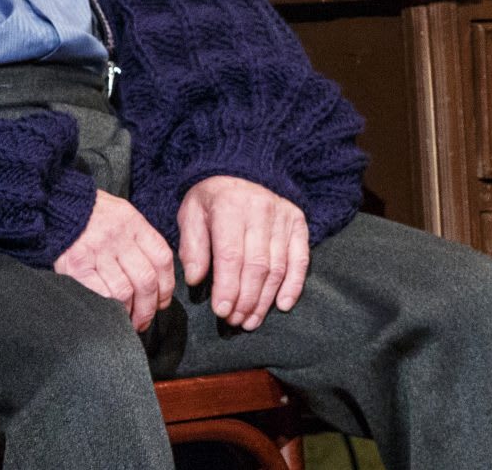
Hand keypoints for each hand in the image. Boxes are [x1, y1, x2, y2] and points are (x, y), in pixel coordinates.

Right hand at [54, 190, 177, 329]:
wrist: (56, 205)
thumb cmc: (92, 214)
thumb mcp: (122, 215)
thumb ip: (139, 240)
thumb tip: (155, 278)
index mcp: (133, 223)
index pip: (162, 258)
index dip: (167, 286)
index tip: (162, 302)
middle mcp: (118, 237)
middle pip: (145, 280)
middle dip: (148, 307)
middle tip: (144, 320)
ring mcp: (97, 251)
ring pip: (124, 291)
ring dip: (128, 312)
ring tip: (127, 322)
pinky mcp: (76, 265)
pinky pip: (100, 293)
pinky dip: (108, 307)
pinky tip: (108, 313)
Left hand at [177, 175, 308, 330]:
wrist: (243, 169)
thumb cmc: (212, 199)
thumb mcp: (191, 214)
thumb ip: (192, 247)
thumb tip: (195, 280)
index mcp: (229, 207)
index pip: (231, 255)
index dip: (228, 287)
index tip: (221, 311)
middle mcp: (260, 210)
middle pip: (257, 265)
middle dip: (246, 299)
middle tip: (235, 322)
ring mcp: (283, 216)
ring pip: (278, 266)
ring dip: (265, 299)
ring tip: (251, 321)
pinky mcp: (298, 222)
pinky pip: (300, 258)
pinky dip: (294, 284)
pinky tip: (283, 305)